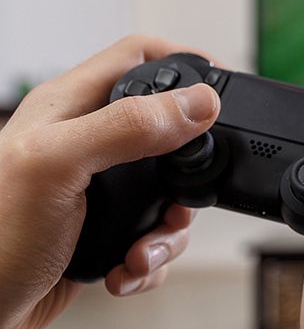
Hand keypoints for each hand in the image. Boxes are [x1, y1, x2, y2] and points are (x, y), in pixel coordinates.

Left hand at [0, 36, 220, 328]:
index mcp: (69, 109)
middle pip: (168, 135)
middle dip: (186, 175)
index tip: (221, 89)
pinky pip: (152, 239)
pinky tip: (124, 269)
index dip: (184, 64)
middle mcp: (84, 145)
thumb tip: (198, 104)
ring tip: (141, 250)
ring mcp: (94, 191)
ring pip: (167, 196)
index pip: (139, 58)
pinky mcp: (101, 233)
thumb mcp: (58, 165)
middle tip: (180, 200)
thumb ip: (127, 127)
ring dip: (168, 231)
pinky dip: (150, 260)